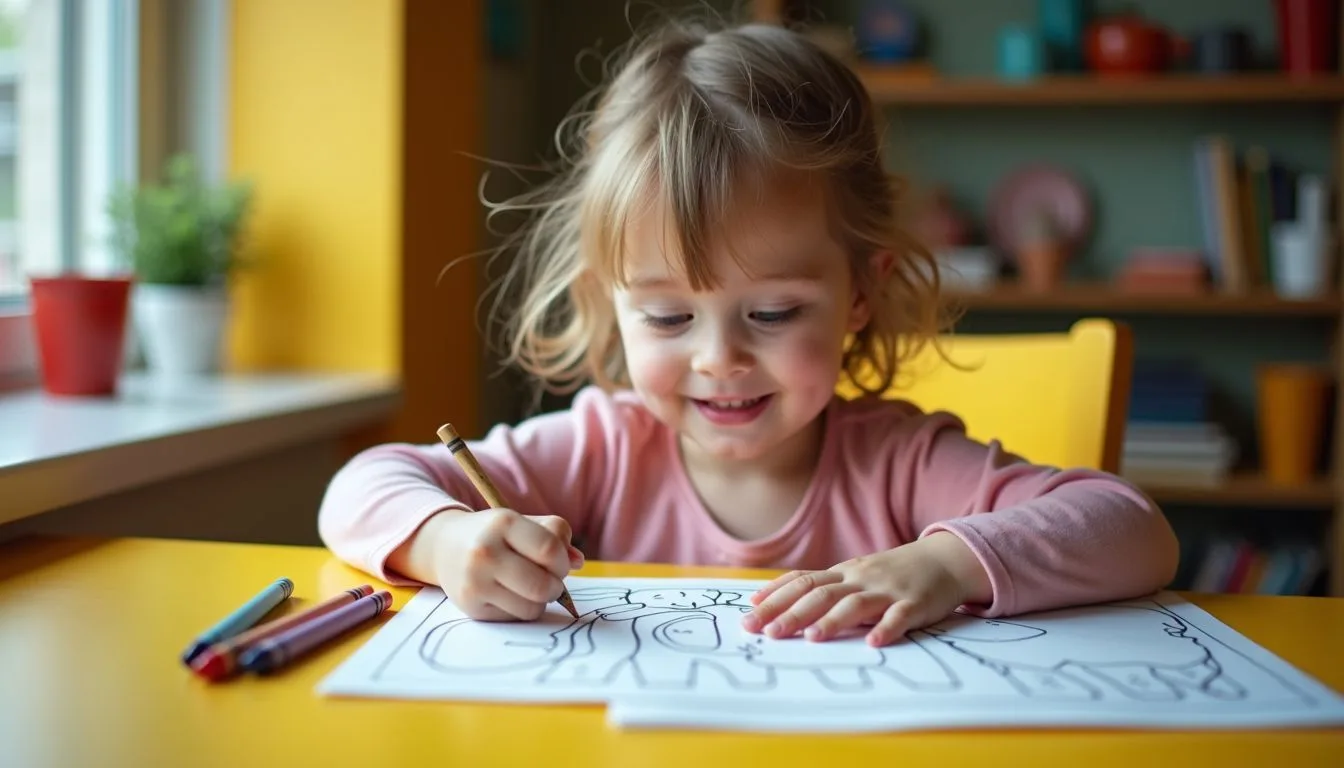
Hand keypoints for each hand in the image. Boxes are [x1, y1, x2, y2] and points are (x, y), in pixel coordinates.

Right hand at [397, 508, 584, 621]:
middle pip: (543, 585)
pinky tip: (511, 595)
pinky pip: (515, 617)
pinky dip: (521, 609)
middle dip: (556, 586)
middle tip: (551, 582)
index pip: (550, 549)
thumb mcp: (523, 522)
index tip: (560, 563)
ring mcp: (475, 582)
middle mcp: (485, 552)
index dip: (563, 561)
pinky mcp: (470, 606)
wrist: (444, 546)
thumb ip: (556, 535)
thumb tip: (578, 562)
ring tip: (531, 587)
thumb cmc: (495, 534)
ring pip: (532, 607)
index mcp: (503, 522)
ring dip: (541, 601)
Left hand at [741, 533, 991, 646]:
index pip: (802, 581)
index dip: (775, 596)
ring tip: (812, 639)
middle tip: (767, 633)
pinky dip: (886, 629)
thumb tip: (774, 604)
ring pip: (855, 604)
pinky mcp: (915, 604)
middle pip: (821, 593)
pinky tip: (874, 643)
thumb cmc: (890, 574)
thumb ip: (822, 588)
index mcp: (842, 573)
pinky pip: (900, 616)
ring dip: (832, 621)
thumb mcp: (854, 575)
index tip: (750, 613)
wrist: (942, 559)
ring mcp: (887, 590)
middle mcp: (860, 579)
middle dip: (792, 613)